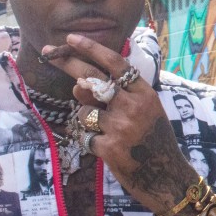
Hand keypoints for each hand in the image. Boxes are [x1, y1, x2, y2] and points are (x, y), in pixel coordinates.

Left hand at [42, 34, 192, 212]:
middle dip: (67, 64)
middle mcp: (133, 106)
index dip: (92, 49)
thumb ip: (118, 96)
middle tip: (49, 55)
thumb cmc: (154, 141)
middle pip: (92, 79)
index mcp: (145, 94)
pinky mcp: (109, 148)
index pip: (116, 64)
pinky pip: (83, 135)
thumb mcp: (147, 111)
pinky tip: (102, 146)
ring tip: (102, 130)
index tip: (72, 39)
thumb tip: (79, 83)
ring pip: (82, 110)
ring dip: (83, 117)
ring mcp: (121, 127)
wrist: (166, 177)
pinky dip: (87, 139)